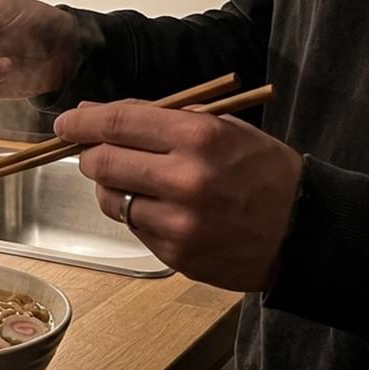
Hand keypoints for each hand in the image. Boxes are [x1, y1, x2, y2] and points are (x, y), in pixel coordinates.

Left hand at [54, 101, 302, 291]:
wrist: (304, 231)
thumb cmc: (262, 171)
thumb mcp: (223, 127)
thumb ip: (162, 120)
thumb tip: (98, 114)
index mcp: (199, 137)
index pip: (118, 123)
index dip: (81, 122)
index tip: (64, 123)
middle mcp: (185, 180)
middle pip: (101, 163)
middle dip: (90, 154)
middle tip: (95, 151)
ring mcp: (178, 223)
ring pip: (109, 199)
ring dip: (111, 186)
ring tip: (137, 181)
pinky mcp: (175, 255)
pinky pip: (133, 227)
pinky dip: (136, 213)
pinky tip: (161, 207)